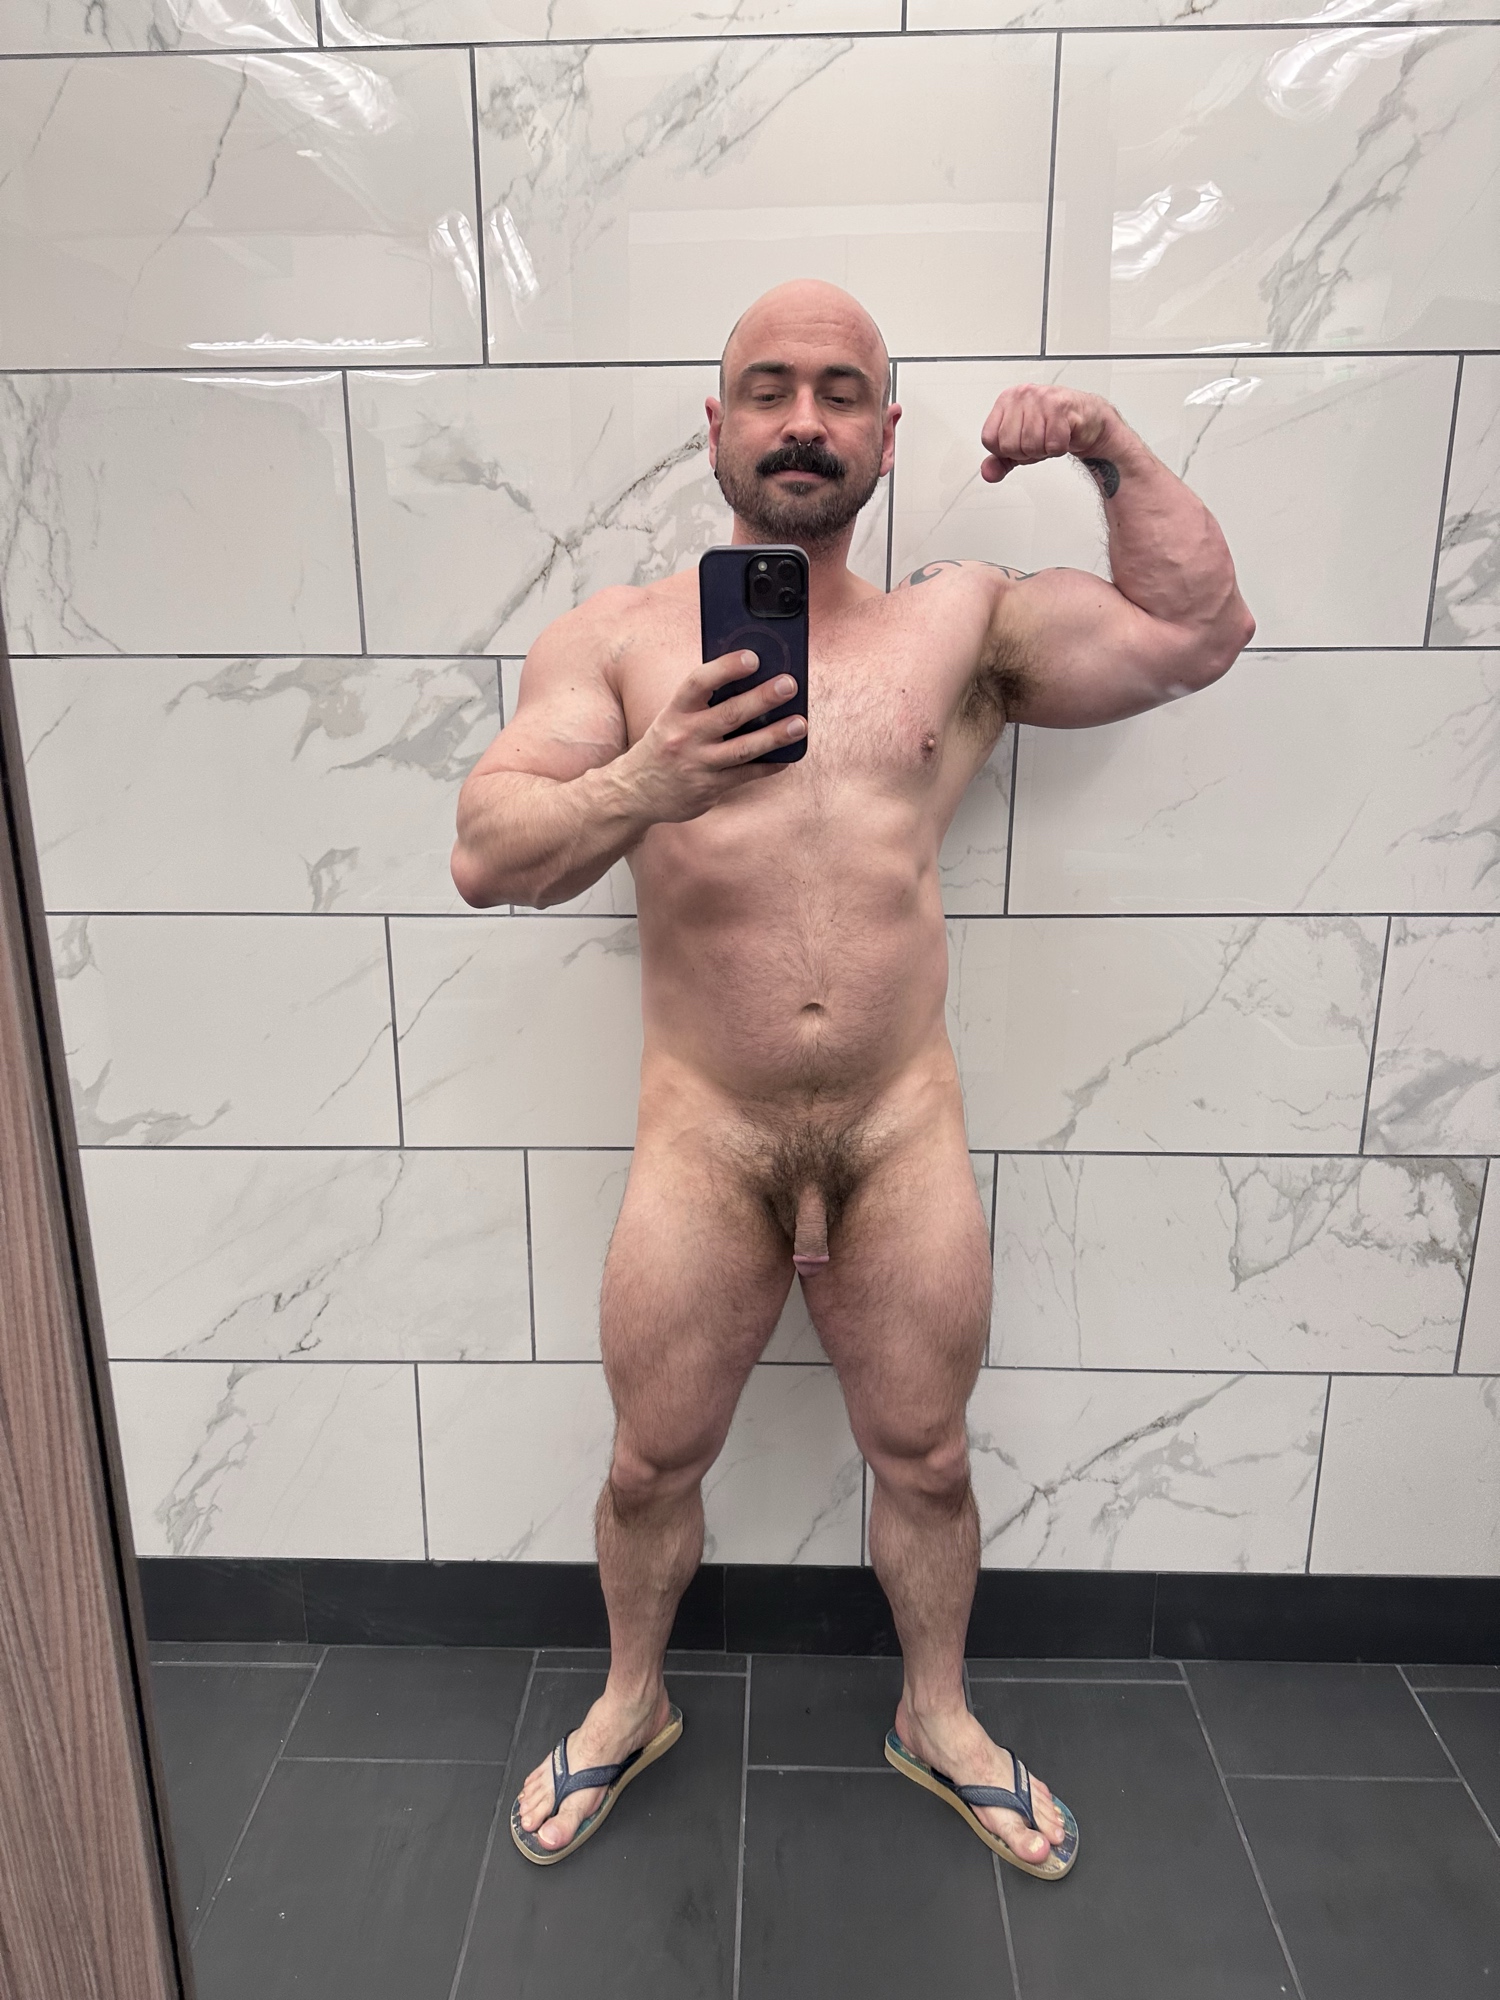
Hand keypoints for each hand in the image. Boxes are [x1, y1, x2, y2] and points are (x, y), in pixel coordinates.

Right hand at [618, 650, 804, 822]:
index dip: (725, 668)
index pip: (699, 683)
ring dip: (774, 736)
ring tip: (799, 724)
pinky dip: (768, 765)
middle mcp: (684, 737)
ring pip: (743, 749)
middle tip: (789, 684)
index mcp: (674, 712)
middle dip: (762, 698)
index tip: (752, 657)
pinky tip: (786, 756)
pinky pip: (745, 775)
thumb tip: (750, 683)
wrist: (635, 792)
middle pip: (729, 714)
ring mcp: (697, 765)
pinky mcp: (708, 788)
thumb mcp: (672, 718)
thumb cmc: (665, 745)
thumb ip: (703, 704)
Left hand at [979, 385, 1120, 485]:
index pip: (990, 439)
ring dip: (1044, 450)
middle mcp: (1021, 395)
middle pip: (1008, 445)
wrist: (1087, 419)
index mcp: (1006, 400)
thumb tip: (987, 473)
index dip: (1006, 451)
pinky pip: (1052, 444)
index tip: (1020, 442)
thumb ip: (1000, 461)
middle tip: (1039, 440)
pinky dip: (1059, 448)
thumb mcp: (1020, 446)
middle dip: (1026, 452)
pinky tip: (1063, 434)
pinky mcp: (1061, 406)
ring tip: (1051, 436)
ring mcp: (1040, 398)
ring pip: (1030, 445)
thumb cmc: (1052, 427)